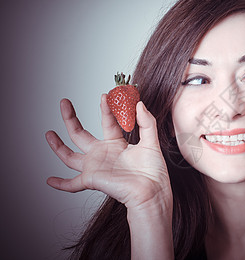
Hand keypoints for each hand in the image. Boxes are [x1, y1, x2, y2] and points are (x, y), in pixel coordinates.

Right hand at [46, 95, 171, 210]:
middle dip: (70, 118)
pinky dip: (60, 184)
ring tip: (48, 133)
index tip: (105, 95)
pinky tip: (49, 180)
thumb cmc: (153, 171)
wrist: (152, 191)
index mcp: (117, 144)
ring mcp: (95, 167)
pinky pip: (72, 184)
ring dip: (57, 146)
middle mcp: (103, 154)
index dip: (106, 108)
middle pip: (80, 134)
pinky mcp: (92, 179)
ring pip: (70, 156)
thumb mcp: (152, 142)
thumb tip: (139, 104)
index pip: (107, 122)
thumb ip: (147, 123)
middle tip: (64, 102)